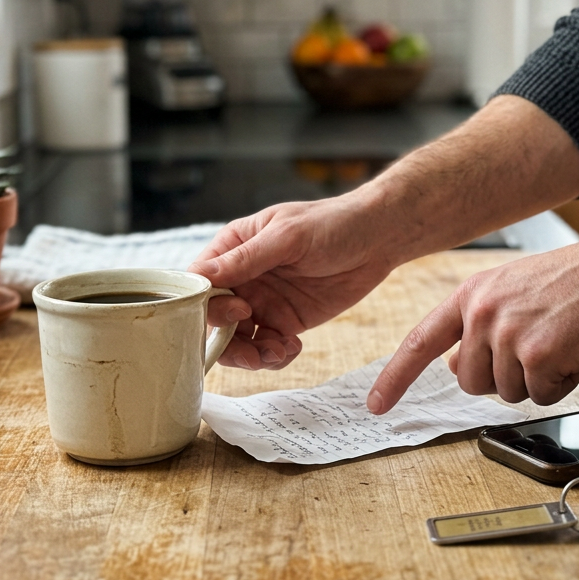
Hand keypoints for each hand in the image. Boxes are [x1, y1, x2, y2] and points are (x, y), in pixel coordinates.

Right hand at [189, 195, 399, 370]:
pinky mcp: (285, 320)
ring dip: (252, 354)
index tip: (239, 311)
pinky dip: (274, 356)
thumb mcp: (288, 236)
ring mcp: (262, 301)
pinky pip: (267, 347)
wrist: (378, 238)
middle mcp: (242, 277)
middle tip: (254, 350)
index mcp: (233, 248)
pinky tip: (293, 347)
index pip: (201, 283)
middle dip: (229, 341)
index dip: (209, 305)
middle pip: (214, 320)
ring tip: (279, 351)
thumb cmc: (331, 223)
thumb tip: (201, 276)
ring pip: (238, 340)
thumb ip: (246, 259)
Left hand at [367, 233, 578, 412]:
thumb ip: (480, 324)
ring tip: (562, 342)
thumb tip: (453, 365)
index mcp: (473, 293)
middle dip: (503, 378)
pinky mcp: (537, 353)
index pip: (421, 340)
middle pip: (469, 382)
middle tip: (537, 350)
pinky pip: (541, 396)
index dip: (396, 376)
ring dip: (537, 380)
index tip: (377, 404)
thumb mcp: (514, 290)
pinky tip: (576, 351)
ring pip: (507, 392)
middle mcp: (483, 311)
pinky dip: (562, 384)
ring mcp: (507, 332)